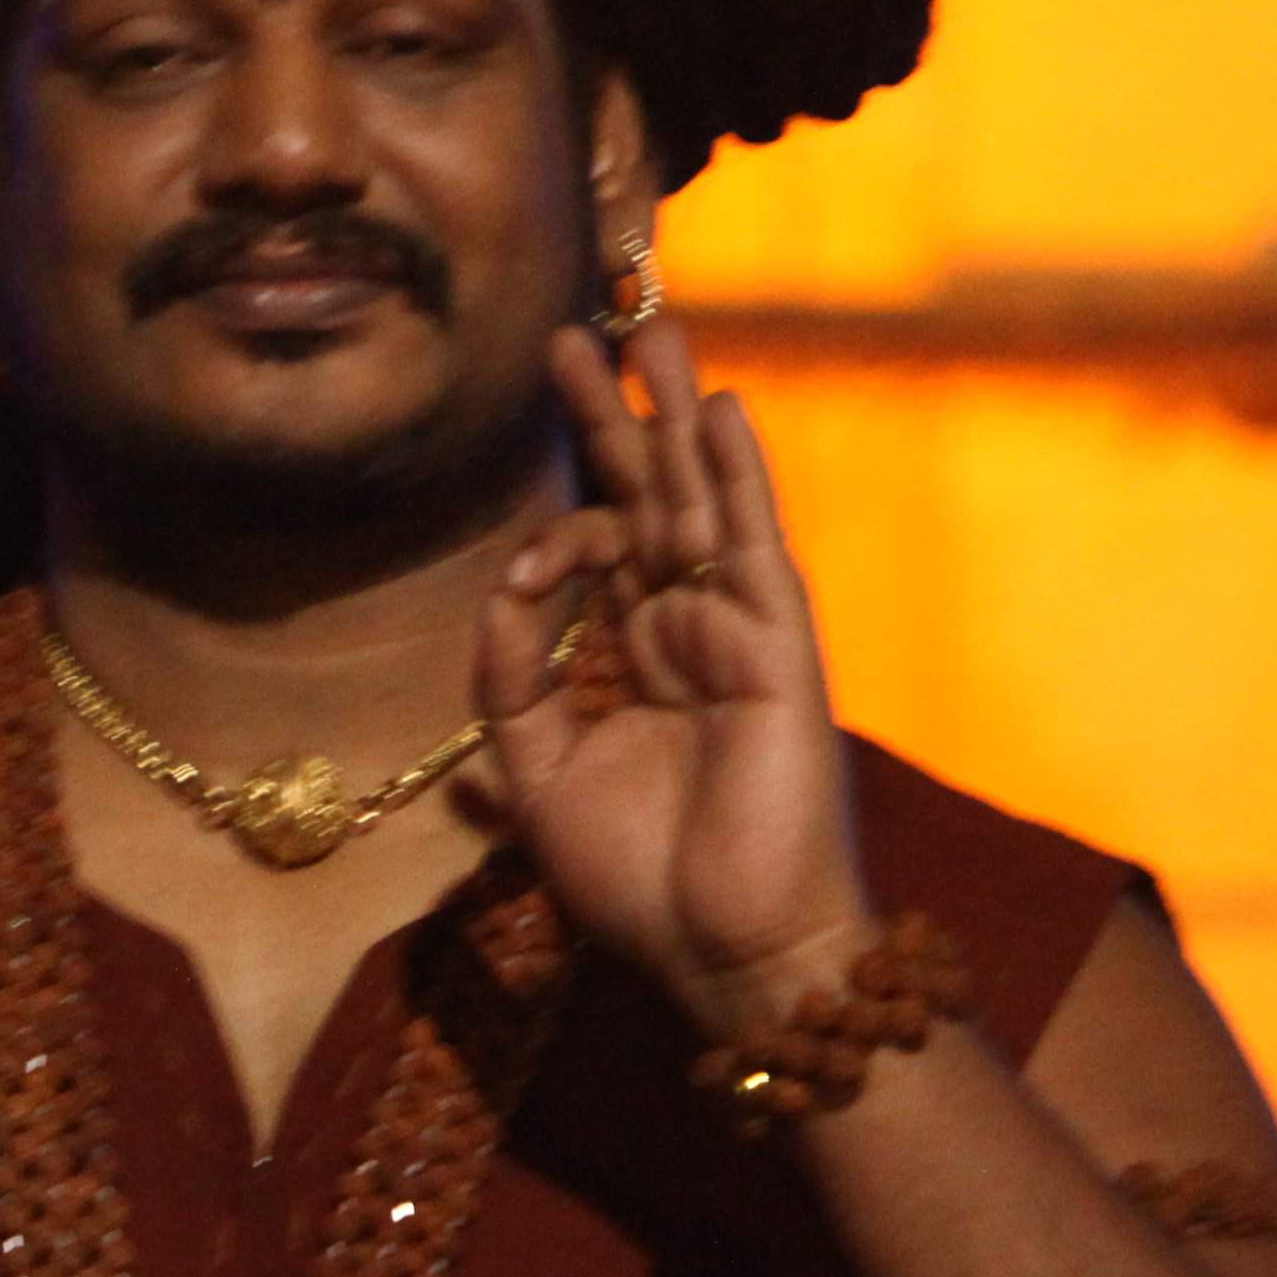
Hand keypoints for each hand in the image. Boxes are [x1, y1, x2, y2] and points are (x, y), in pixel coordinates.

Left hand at [473, 316, 876, 1040]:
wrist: (728, 950)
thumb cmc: (644, 882)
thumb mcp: (540, 777)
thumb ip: (511, 682)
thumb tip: (499, 592)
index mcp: (635, 663)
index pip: (593, 559)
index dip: (551, 542)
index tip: (525, 573)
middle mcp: (687, 632)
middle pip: (646, 500)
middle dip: (610, 418)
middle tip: (570, 335)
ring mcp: (737, 632)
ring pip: (700, 499)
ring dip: (673, 415)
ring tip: (648, 327)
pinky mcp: (777, 646)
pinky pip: (753, 543)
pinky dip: (736, 473)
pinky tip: (717, 408)